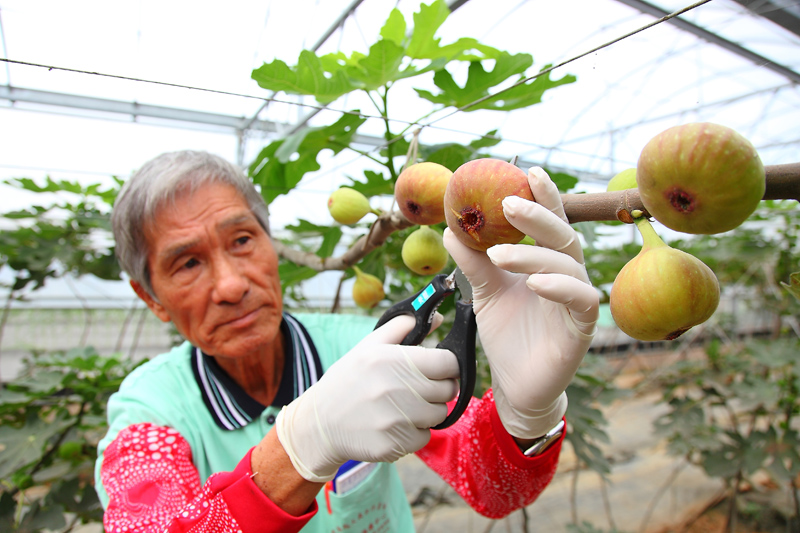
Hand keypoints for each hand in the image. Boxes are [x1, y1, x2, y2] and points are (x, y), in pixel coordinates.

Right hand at [275, 316, 457, 482]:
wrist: (320, 422)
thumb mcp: (369, 346)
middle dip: (438, 388)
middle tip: (418, 388)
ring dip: (427, 411)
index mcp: (393, 360)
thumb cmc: (348, 380)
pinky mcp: (395, 445)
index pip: (448, 363)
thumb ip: (403, 327)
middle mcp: (397, 389)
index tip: (438, 368)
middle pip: (448, 390)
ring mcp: (397, 420)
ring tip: (404, 406)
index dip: (447, 365)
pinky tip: (394, 425)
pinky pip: (424, 437)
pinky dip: (414, 433)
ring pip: (439, 415)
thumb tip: (439, 318)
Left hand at [443, 166, 598, 439]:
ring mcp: (577, 299)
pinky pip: (581, 298)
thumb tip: (451, 227)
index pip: (549, 222)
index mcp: (546, 261)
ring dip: (533, 254)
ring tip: (500, 254)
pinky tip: (535, 282)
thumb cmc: (506, 333)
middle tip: (509, 204)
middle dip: (538, 215)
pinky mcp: (582, 326)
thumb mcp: (485, 292)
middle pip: (562, 235)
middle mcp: (567, 274)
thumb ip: (474, 261)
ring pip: (567, 264)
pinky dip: (559, 286)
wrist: (515, 384)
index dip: (544, 196)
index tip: (528, 170)